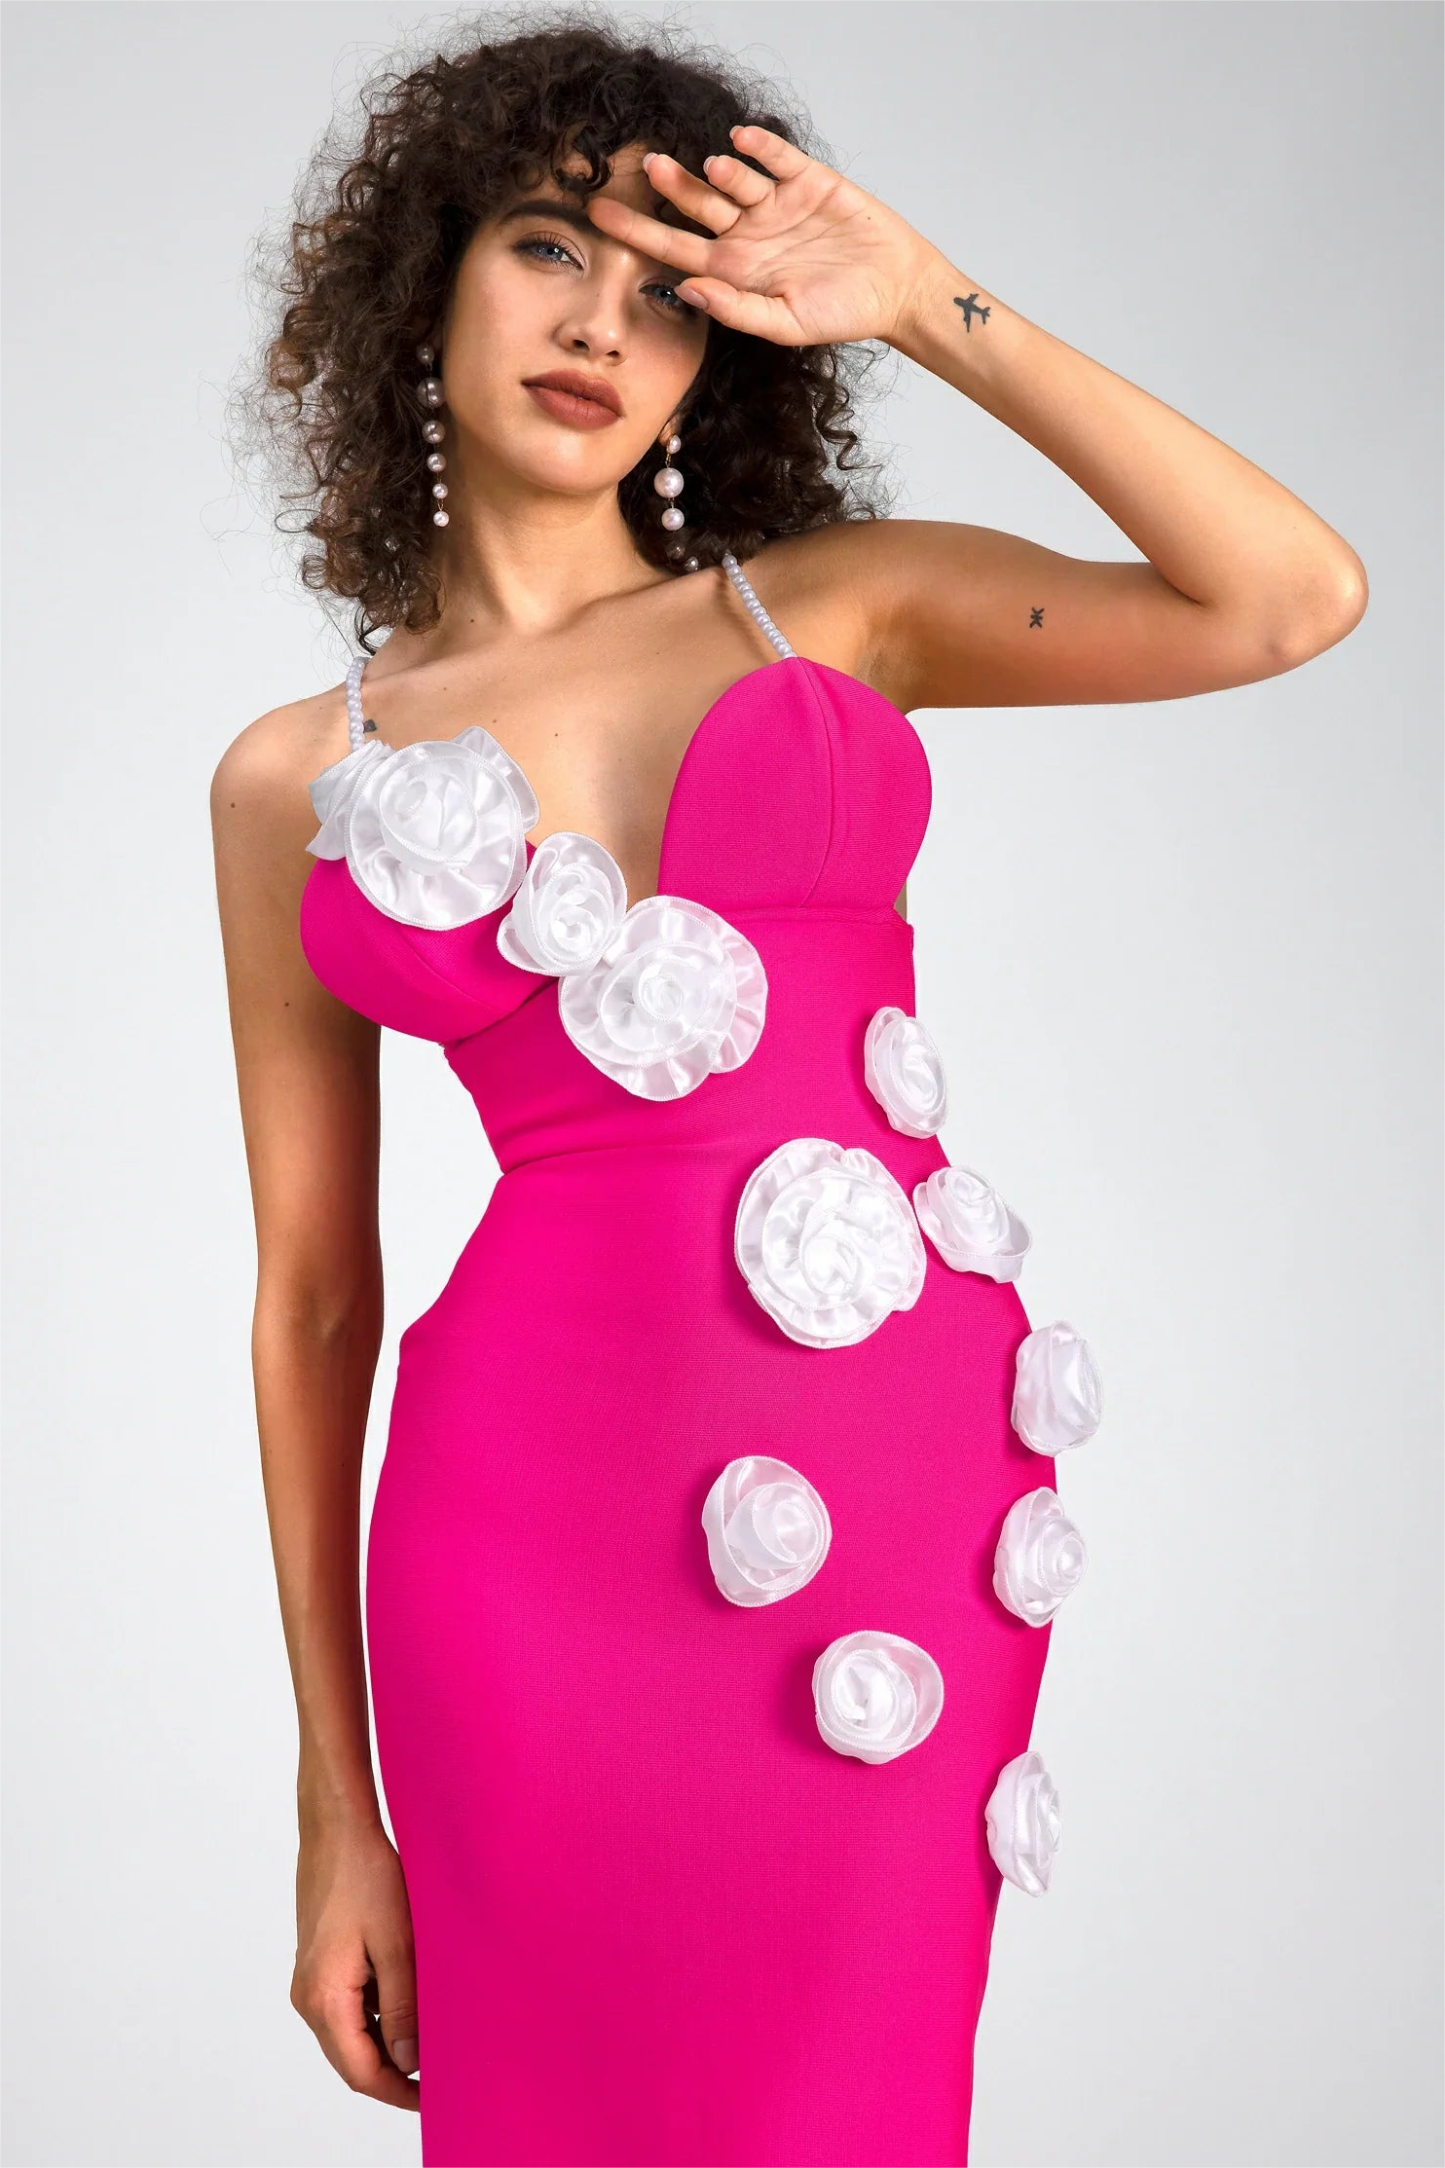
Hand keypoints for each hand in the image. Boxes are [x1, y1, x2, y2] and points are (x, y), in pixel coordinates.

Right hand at [290, 1820, 419, 2110]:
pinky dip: (378, 2015)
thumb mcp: (396, 1943)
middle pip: (352, 2058)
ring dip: (387, 2042)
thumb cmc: (365, 1875)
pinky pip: (348, 2007)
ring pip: (350, 2034)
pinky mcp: (319, 1964)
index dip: (399, 2092)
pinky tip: (410, 2001)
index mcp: (324, 1998)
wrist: (336, 1828)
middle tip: (441, 2074)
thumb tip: (409, 2061)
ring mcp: (310, 1981)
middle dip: (395, 2072)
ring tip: (432, 2038)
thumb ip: (403, 2007)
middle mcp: (309, 1997)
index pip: (361, 2071)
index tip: (435, 2098)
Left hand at [585, 123, 938, 347]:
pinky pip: (777, 156)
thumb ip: (737, 309)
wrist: (894, 289)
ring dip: (721, 169)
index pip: (673, 249)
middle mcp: (747, 233)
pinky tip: (743, 139)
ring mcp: (775, 204)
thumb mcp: (786, 324)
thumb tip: (689, 290)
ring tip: (713, 166)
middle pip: (697, 205)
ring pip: (735, 178)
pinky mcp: (807, 180)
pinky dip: (760, 145)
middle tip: (649, 165)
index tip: (597, 216)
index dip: (636, 232)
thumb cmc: (840, 314)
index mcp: (734, 270)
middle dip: (673, 187)